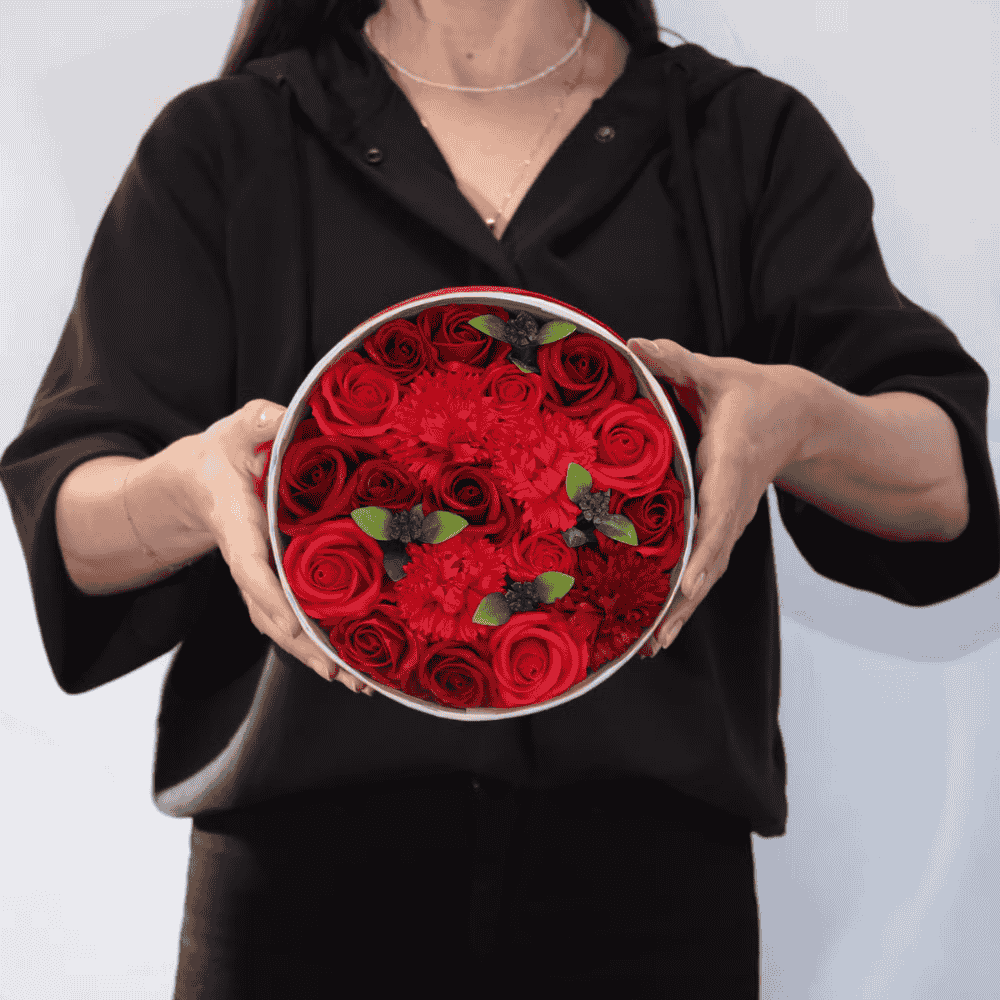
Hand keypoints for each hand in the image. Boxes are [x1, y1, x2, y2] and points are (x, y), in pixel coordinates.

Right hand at [174, 399, 373, 694]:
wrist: (199, 481)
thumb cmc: (224, 452)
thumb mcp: (240, 428)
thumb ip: (259, 422)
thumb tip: (284, 416)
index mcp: (237, 524)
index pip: (249, 566)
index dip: (270, 597)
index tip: (294, 625)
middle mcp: (248, 559)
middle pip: (271, 613)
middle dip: (304, 646)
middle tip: (343, 675)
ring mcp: (260, 576)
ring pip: (283, 625)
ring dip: (316, 655)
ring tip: (358, 683)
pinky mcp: (274, 582)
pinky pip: (292, 617)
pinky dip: (316, 642)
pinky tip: (351, 661)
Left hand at [627, 338, 818, 654]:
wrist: (797, 416)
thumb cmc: (753, 394)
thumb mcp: (717, 374)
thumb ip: (676, 362)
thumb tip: (634, 343)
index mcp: (729, 467)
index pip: (718, 515)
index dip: (704, 552)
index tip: (688, 586)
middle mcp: (733, 505)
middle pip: (712, 560)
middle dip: (686, 601)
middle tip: (656, 639)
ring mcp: (732, 522)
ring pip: (708, 573)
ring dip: (683, 611)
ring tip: (652, 648)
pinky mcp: (725, 528)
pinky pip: (705, 567)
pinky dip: (686, 599)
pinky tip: (659, 626)